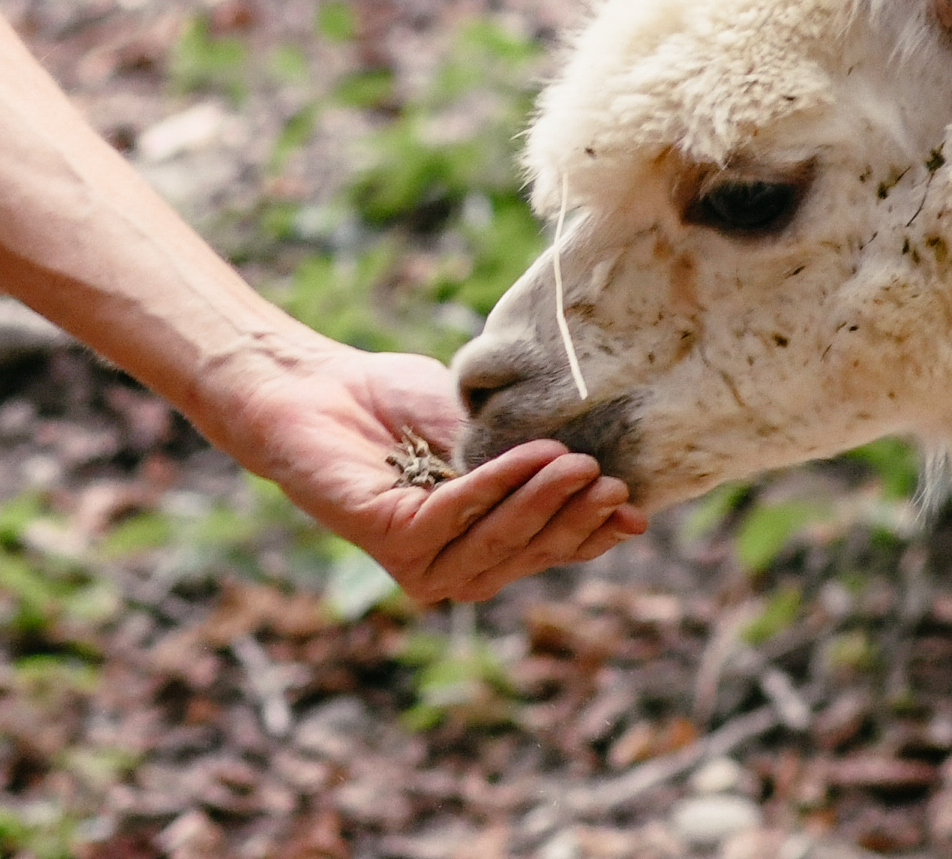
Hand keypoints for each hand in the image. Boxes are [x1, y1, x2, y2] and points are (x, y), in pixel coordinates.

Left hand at [208, 339, 648, 606]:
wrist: (318, 386)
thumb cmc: (399, 405)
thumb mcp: (489, 433)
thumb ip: (543, 466)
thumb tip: (623, 496)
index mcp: (483, 544)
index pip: (551, 552)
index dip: (593, 534)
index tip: (633, 505)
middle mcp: (454, 565)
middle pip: (530, 553)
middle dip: (574, 517)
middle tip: (608, 479)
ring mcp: (421, 561)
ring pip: (498, 541)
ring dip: (542, 502)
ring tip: (578, 463)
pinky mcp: (390, 540)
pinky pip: (457, 515)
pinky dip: (496, 484)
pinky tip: (530, 454)